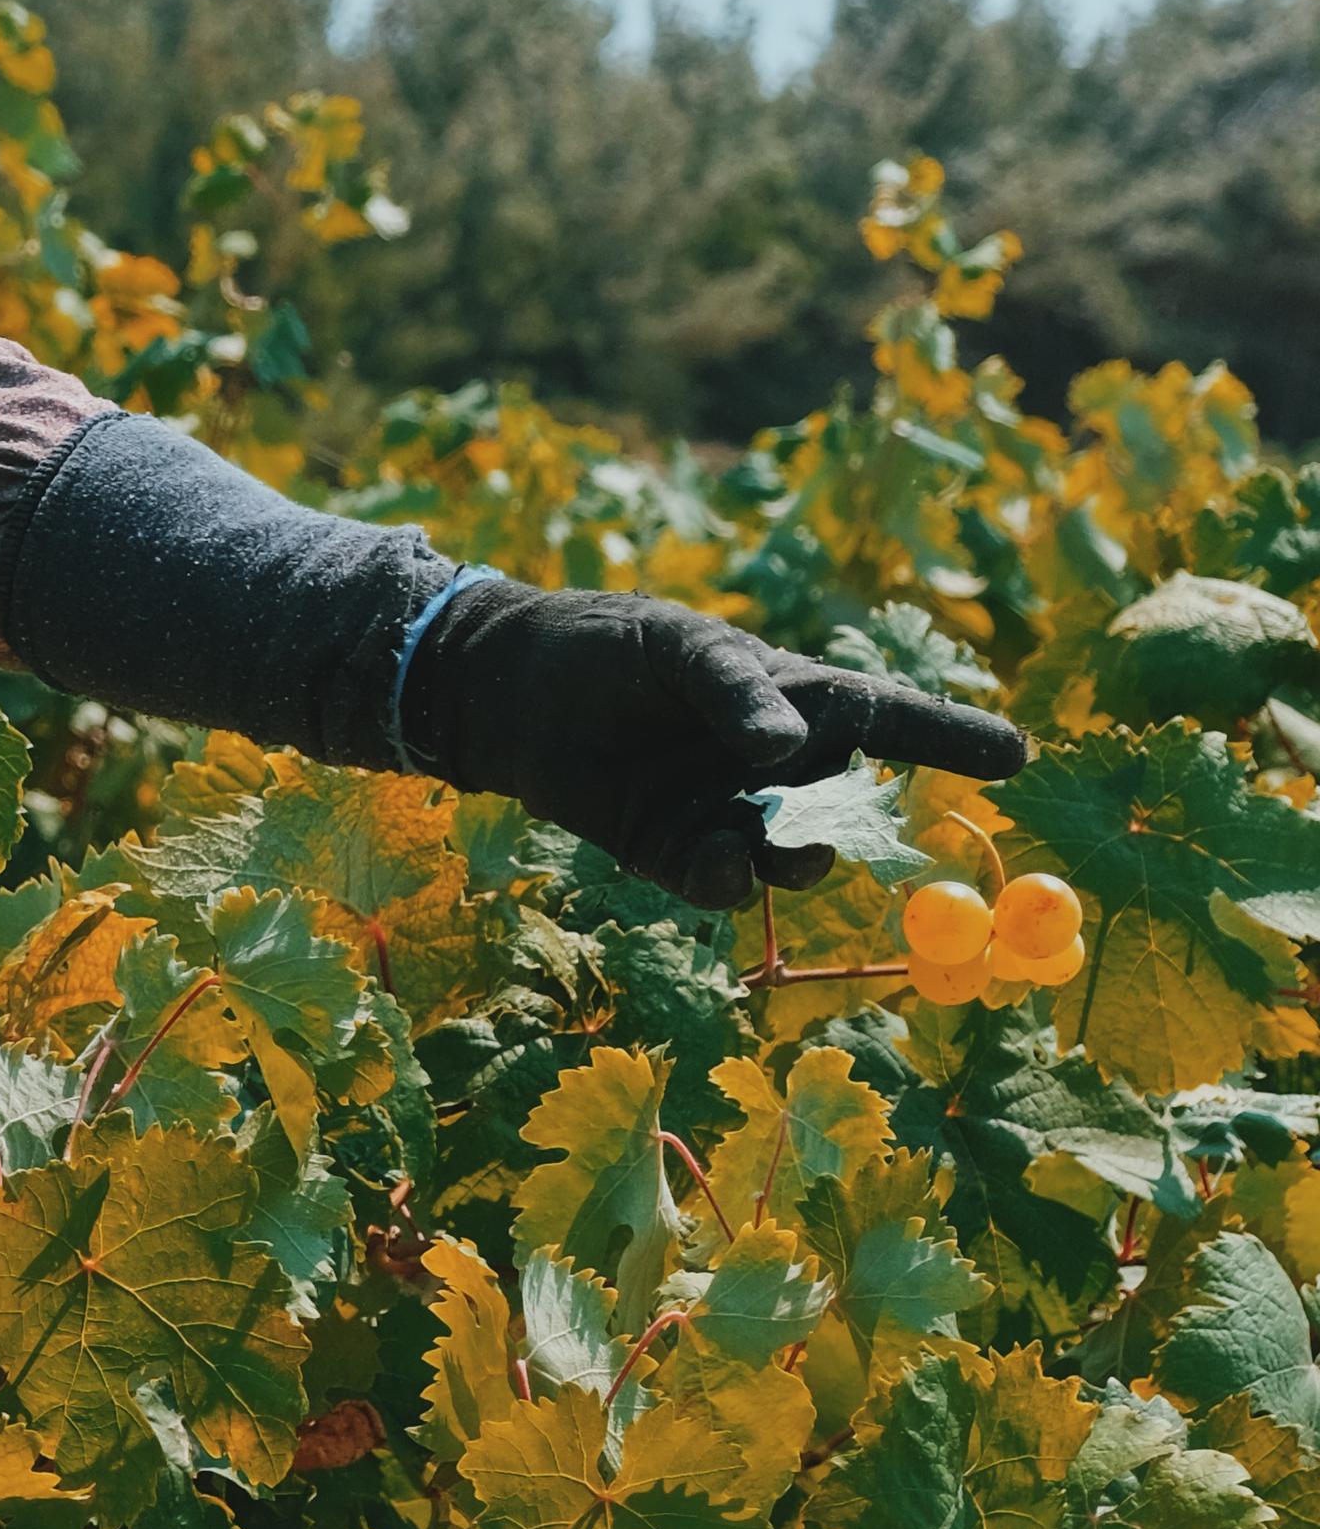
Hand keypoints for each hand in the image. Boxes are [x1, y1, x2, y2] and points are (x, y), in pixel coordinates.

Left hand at [403, 582, 1025, 908]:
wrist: (507, 690)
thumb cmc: (606, 646)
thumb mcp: (675, 649)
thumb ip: (734, 692)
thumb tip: (789, 749)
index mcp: (794, 696)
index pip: (889, 718)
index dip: (952, 738)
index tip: (1020, 756)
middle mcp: (775, 763)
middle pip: (846, 806)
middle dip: (854, 827)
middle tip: (831, 829)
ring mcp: (729, 812)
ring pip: (790, 857)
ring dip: (789, 862)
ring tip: (762, 848)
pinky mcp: (675, 853)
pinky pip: (723, 883)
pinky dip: (724, 878)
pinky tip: (708, 858)